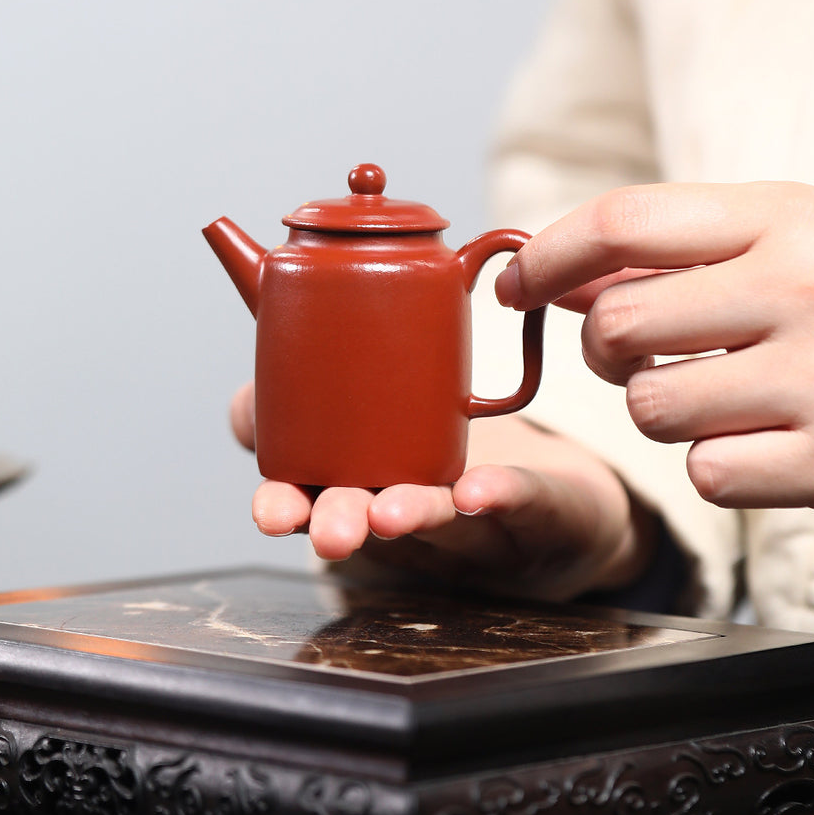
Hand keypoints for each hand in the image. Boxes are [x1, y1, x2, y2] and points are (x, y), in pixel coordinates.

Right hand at [228, 382, 656, 600]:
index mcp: (360, 477)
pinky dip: (501, 494)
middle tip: (329, 531)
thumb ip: (317, 359)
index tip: (270, 509)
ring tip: (390, 513)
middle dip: (338, 522)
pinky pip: (521, 500)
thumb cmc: (450, 460)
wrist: (559, 513)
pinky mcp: (536, 505)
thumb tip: (254, 284)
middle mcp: (406, 502)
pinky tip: (484, 491)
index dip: (283, 499)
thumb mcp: (376, 409)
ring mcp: (475, 511)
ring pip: (437, 517)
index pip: (310, 488)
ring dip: (410, 514)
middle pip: (364, 518)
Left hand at [496, 181, 813, 519]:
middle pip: (616, 322)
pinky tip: (770, 442)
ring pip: (649, 405)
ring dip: (661, 410)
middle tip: (634, 352)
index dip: (549, 253)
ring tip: (720, 396)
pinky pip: (706, 473)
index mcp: (789, 218)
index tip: (517, 281)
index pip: (625, 221)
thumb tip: (554, 275)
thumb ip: (682, 253)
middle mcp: (805, 288)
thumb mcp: (794, 242)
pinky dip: (720, 467)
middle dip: (602, 347)